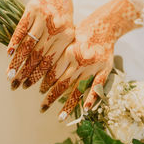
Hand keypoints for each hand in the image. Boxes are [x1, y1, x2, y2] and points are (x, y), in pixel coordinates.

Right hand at [7, 0, 74, 88]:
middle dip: (27, 73)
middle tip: (17, 86)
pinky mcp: (32, 9)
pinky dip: (14, 42)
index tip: (32, 88)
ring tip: (10, 75)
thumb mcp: (67, 33)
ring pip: (29, 45)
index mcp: (68, 36)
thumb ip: (60, 51)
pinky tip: (9, 54)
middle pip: (39, 56)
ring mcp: (44, 18)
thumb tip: (50, 78)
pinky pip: (21, 29)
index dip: (41, 76)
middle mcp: (57, 27)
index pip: (53, 61)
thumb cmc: (62, 17)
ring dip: (18, 62)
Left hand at [39, 0, 139, 120]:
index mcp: (69, 51)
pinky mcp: (105, 69)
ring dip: (67, 104)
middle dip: (51, 96)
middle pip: (62, 83)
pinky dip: (92, 97)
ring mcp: (93, 66)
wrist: (104, 26)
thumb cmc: (82, 33)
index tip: (38, 92)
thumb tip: (42, 72)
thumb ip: (57, 55)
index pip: (53, 72)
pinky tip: (85, 109)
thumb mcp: (67, 40)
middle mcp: (80, 60)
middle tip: (42, 108)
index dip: (44, 83)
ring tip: (60, 117)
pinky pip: (98, 86)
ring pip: (78, 88)